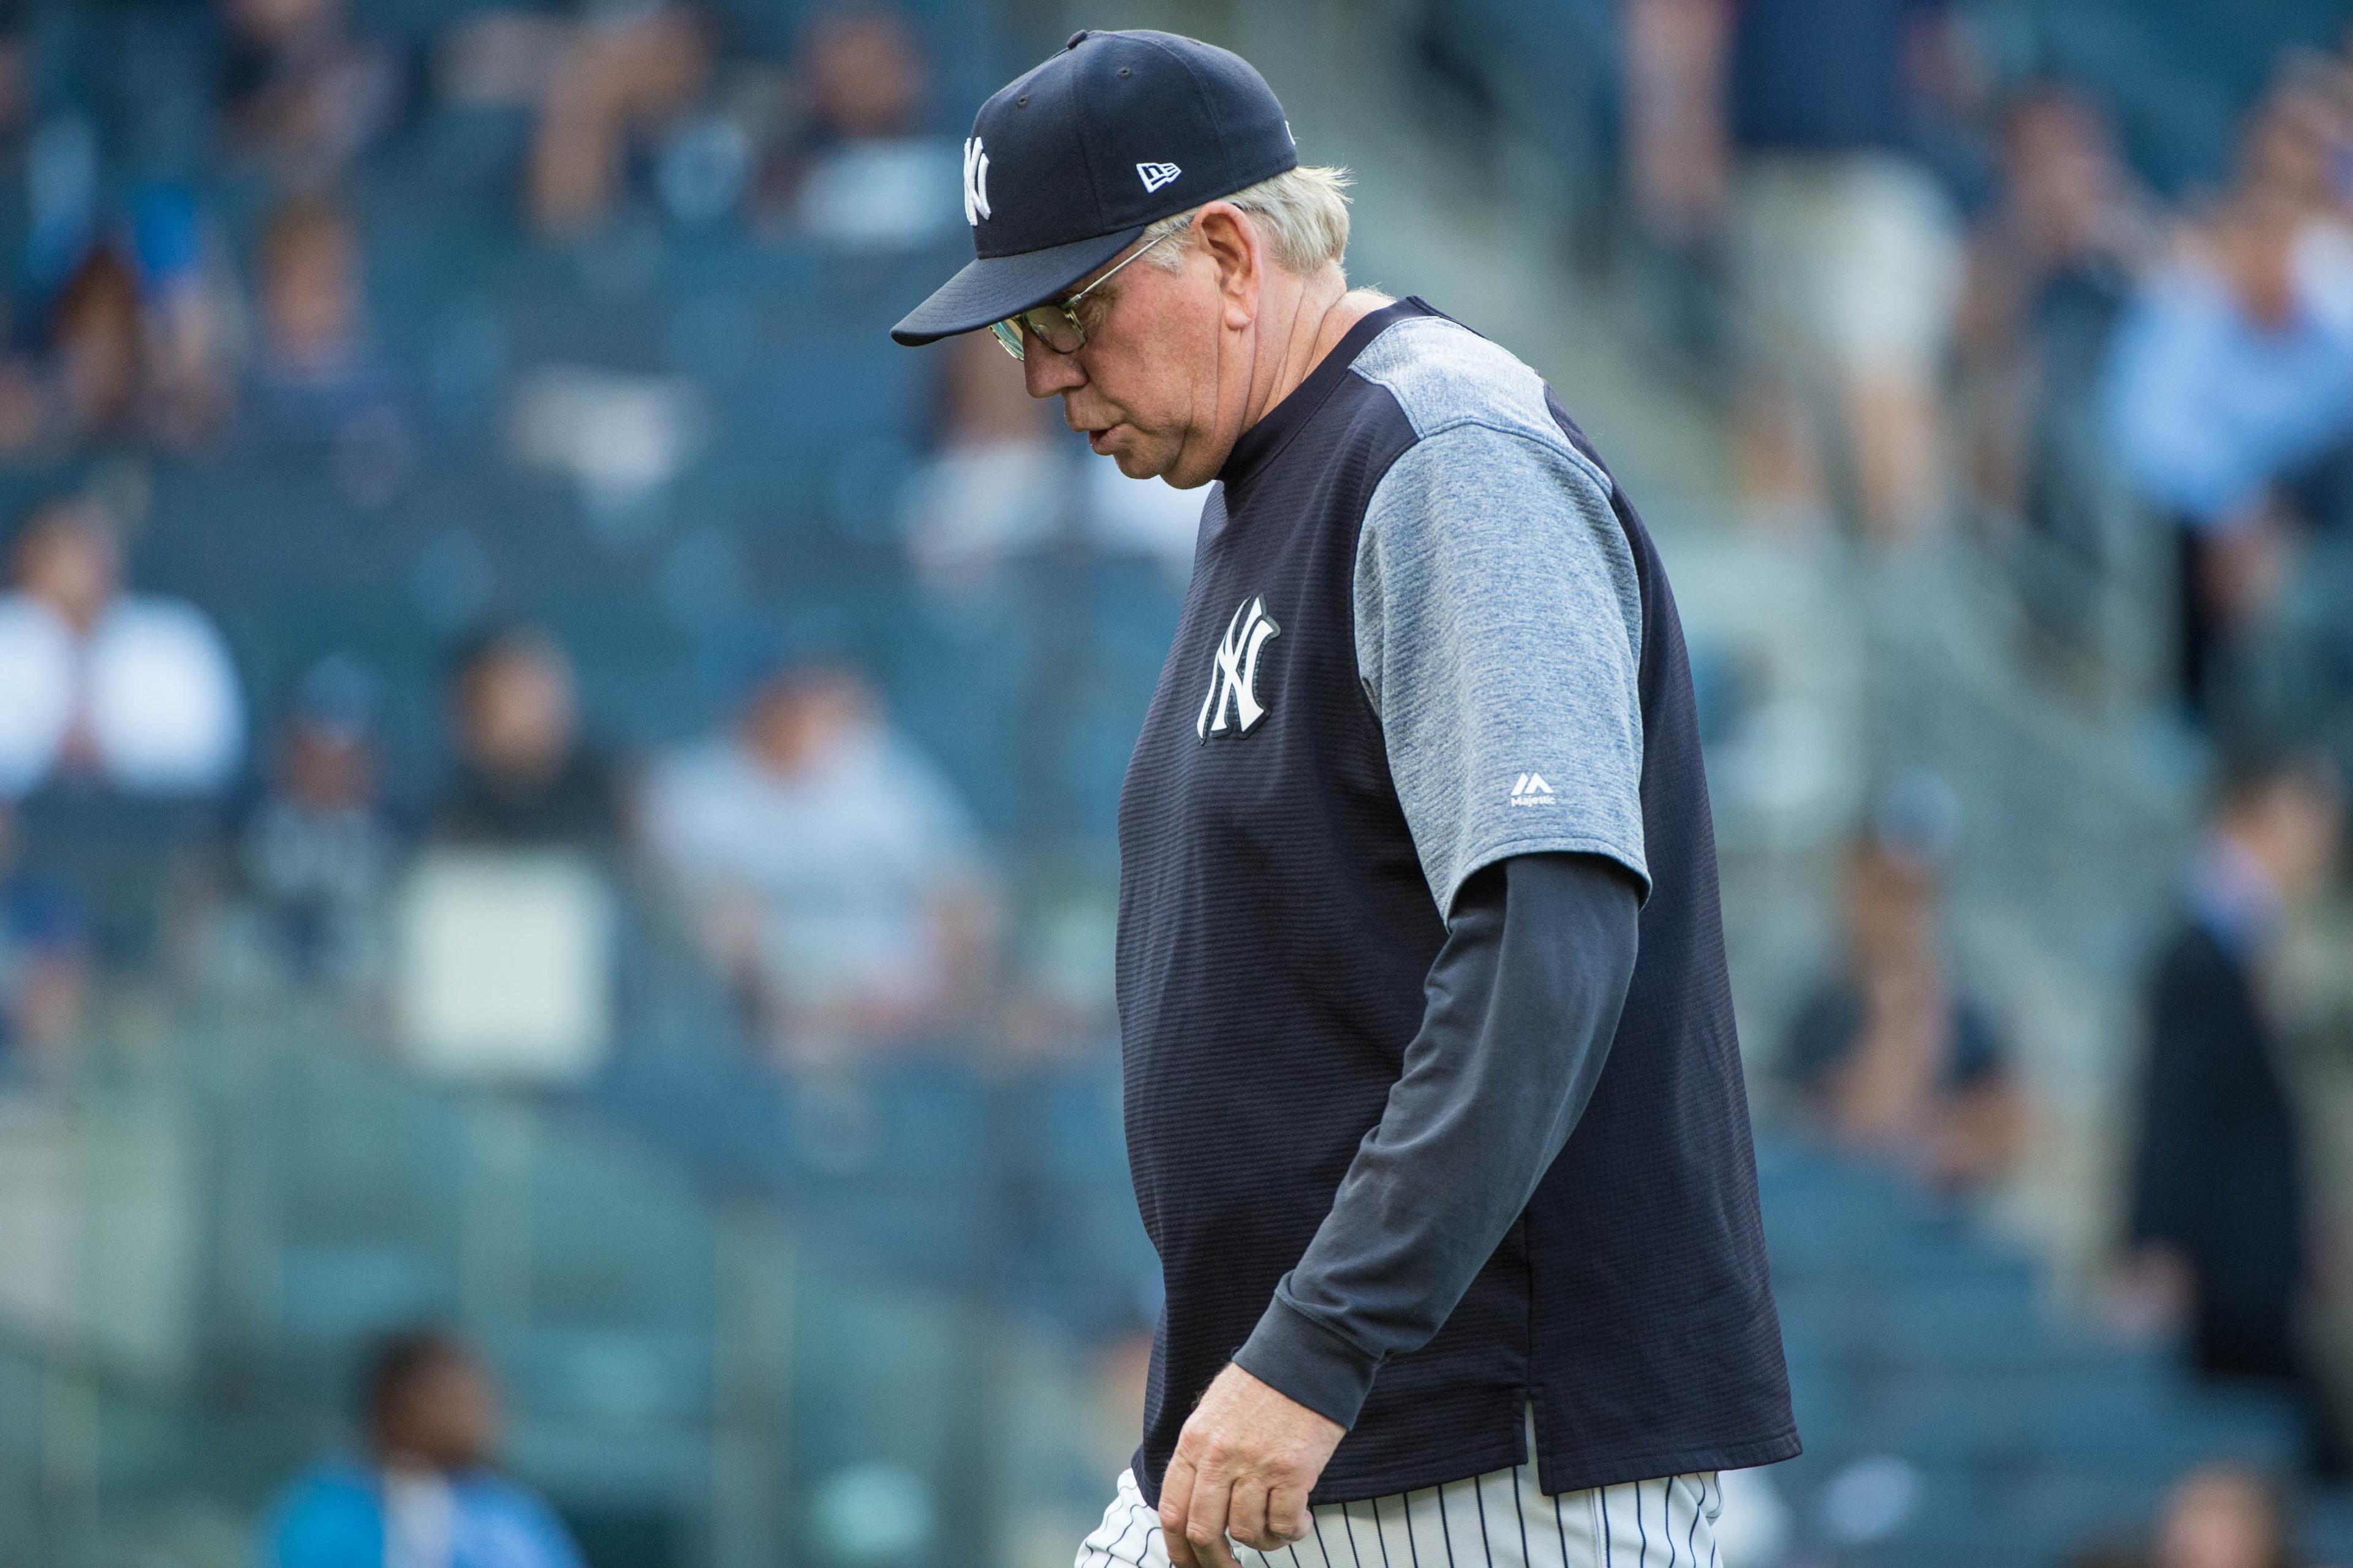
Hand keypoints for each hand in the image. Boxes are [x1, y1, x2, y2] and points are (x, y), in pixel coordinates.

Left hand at [1157, 1363, 1344, 1567]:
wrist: (1305, 1355)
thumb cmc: (1260, 1385)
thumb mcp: (1213, 1413)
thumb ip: (1201, 1457)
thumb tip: (1197, 1507)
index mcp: (1193, 1442)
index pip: (1172, 1511)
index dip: (1178, 1550)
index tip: (1189, 1565)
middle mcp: (1219, 1457)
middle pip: (1204, 1531)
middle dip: (1215, 1562)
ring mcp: (1255, 1465)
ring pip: (1247, 1533)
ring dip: (1264, 1542)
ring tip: (1277, 1528)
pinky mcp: (1292, 1471)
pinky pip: (1284, 1524)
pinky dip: (1292, 1532)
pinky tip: (1300, 1519)